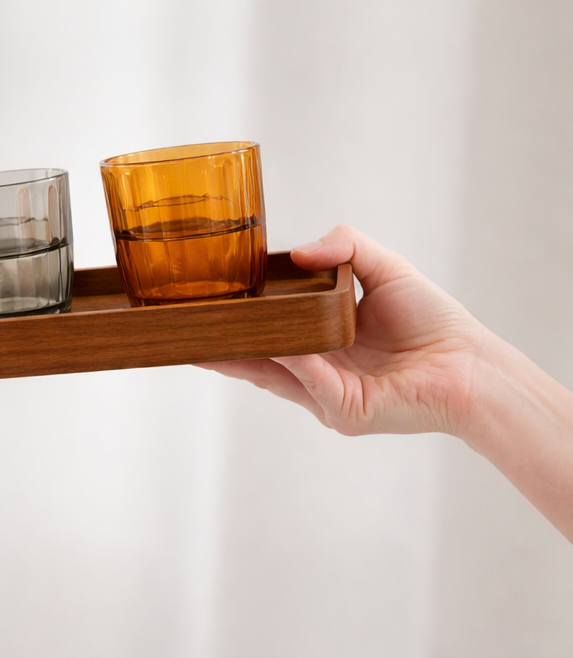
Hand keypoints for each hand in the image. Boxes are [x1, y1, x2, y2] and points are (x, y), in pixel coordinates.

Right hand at [199, 225, 489, 436]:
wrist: (472, 364)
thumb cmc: (434, 323)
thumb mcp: (384, 268)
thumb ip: (346, 246)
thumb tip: (300, 252)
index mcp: (320, 345)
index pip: (267, 335)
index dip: (236, 323)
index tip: (206, 306)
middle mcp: (317, 374)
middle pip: (257, 360)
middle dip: (220, 346)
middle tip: (185, 327)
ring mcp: (327, 396)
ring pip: (275, 373)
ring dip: (242, 354)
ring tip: (208, 334)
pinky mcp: (345, 411)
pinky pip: (311, 382)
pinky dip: (294, 362)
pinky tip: (278, 343)